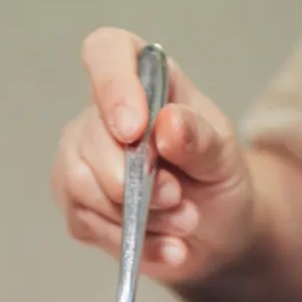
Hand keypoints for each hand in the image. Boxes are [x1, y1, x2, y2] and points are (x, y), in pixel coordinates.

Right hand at [53, 28, 255, 283]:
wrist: (213, 235)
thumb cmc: (216, 181)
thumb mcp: (224, 158)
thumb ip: (199, 139)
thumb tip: (166, 124)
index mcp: (142, 82)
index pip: (106, 54)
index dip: (114, 87)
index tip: (135, 130)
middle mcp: (100, 118)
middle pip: (89, 138)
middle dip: (134, 180)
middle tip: (177, 199)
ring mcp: (80, 164)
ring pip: (82, 187)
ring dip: (137, 217)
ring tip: (182, 225)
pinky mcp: (77, 209)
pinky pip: (90, 226)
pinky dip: (132, 243)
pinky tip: (165, 247)